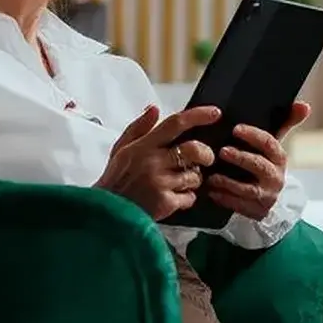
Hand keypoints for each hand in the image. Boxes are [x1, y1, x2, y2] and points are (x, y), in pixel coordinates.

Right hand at [95, 105, 219, 220]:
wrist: (107, 213)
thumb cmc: (116, 180)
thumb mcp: (121, 149)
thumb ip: (138, 128)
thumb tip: (155, 109)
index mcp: (143, 146)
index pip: (175, 124)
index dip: (198, 116)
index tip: (215, 113)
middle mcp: (153, 162)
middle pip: (193, 150)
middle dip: (206, 154)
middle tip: (206, 159)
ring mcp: (160, 183)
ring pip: (194, 175)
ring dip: (194, 178)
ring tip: (181, 181)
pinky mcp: (165, 203)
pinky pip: (190, 197)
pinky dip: (187, 198)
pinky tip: (176, 197)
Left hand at [206, 101, 310, 220]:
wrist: (268, 199)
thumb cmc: (266, 165)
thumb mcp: (273, 147)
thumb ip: (285, 124)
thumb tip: (305, 105)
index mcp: (280, 159)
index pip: (270, 144)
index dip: (253, 136)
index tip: (236, 129)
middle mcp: (276, 177)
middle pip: (260, 166)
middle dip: (241, 158)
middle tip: (222, 151)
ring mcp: (266, 196)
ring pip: (248, 190)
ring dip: (229, 182)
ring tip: (212, 176)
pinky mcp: (255, 211)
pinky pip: (239, 206)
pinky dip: (224, 199)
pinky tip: (211, 191)